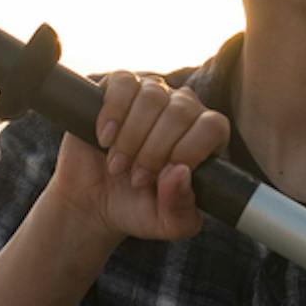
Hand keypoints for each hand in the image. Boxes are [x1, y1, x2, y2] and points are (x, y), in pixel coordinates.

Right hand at [46, 72, 230, 245]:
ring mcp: (152, 94)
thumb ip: (181, 207)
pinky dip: (112, 112)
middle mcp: (183, 110)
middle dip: (155, 150)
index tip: (163, 176)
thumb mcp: (167, 223)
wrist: (93, 203)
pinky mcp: (119, 88)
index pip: (212, 126)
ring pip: (152, 95)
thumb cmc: (138, 209)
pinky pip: (123, 82)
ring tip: (118, 166)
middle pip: (181, 110)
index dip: (188, 150)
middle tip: (136, 179)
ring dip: (131, 137)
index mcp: (205, 138)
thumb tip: (180, 172)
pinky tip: (105, 138)